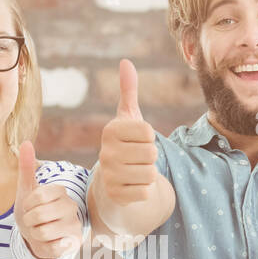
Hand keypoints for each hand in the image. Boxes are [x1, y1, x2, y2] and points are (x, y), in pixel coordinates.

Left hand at [15, 140, 80, 258]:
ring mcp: (74, 225)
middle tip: (34, 221)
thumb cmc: (32, 210)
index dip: (27, 205)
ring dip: (35, 235)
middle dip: (29, 222)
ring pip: (43, 232)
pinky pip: (52, 248)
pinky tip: (50, 242)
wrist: (38, 236)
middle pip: (38, 215)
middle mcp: (71, 206)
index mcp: (60, 191)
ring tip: (41, 231)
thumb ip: (27, 167)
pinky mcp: (74, 243)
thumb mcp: (26, 189)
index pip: (37, 197)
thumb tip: (26, 142)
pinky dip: (45, 247)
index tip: (29, 206)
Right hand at [97, 59, 157, 205]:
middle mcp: (105, 152)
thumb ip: (128, 90)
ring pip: (150, 173)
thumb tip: (125, 62)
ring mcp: (109, 175)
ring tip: (135, 172)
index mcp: (110, 131)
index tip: (137, 141)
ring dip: (149, 174)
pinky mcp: (115, 196)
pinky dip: (144, 191)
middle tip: (137, 159)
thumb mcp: (128, 118)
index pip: (149, 132)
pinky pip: (146, 192)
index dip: (150, 137)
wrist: (112, 181)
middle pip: (152, 153)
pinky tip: (132, 187)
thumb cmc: (125, 144)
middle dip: (151, 157)